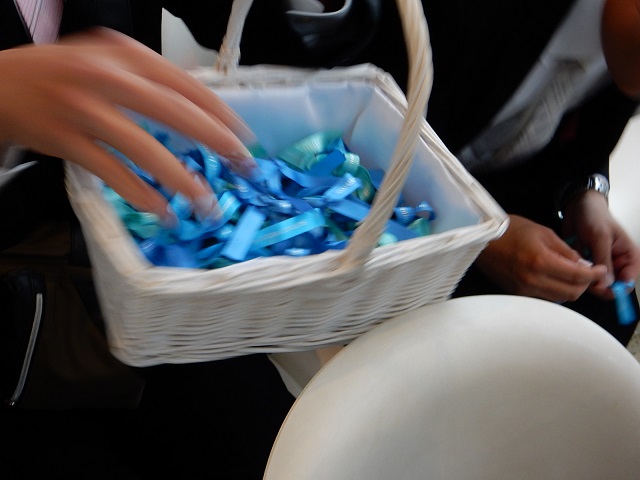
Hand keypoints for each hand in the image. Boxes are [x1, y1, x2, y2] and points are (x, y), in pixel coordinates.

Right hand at [0, 28, 257, 223]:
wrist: (1, 84)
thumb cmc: (61, 74)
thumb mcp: (108, 60)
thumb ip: (149, 78)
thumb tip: (199, 111)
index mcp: (124, 54)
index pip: (185, 84)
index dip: (219, 113)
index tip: (242, 136)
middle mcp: (106, 77)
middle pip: (173, 112)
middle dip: (215, 142)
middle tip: (242, 165)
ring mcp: (85, 110)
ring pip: (144, 149)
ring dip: (180, 180)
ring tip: (205, 202)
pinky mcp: (67, 140)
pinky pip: (113, 173)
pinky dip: (140, 195)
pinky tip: (161, 210)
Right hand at [474, 215, 608, 302]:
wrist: (481, 240)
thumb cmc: (510, 230)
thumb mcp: (543, 232)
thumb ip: (566, 251)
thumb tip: (584, 265)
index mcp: (541, 261)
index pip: (578, 276)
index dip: (594, 274)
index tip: (600, 270)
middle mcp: (532, 280)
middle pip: (571, 293)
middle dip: (584, 284)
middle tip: (586, 272)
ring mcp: (523, 289)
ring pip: (559, 298)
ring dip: (570, 288)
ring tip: (569, 274)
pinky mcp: (516, 293)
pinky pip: (544, 298)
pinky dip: (554, 290)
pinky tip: (552, 278)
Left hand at [562, 190, 639, 299]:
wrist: (578, 206)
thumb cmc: (594, 215)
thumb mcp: (600, 237)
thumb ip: (603, 260)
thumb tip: (605, 284)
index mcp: (629, 257)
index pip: (628, 284)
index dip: (614, 289)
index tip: (598, 286)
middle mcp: (617, 264)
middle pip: (610, 287)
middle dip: (595, 283)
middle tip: (582, 272)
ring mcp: (601, 265)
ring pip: (594, 284)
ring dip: (583, 276)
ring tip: (577, 261)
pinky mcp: (587, 264)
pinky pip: (582, 276)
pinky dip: (575, 271)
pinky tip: (571, 261)